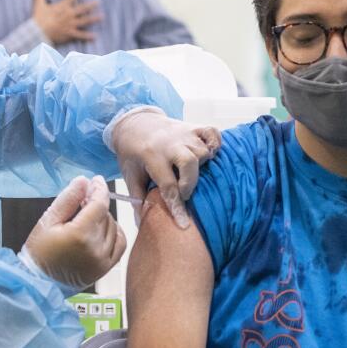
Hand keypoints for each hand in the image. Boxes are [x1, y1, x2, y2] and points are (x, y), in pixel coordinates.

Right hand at [21, 175, 125, 292]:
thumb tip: (84, 181)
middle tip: (81, 203)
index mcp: (80, 235)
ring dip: (104, 219)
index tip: (96, 180)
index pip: (100, 204)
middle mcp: (96, 248)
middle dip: (95, 205)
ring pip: (114, 227)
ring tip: (86, 220)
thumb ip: (68, 199)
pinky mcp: (105, 269)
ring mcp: (103, 260)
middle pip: (106, 215)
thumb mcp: (48, 220)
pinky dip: (114, 233)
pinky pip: (120, 244)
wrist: (38, 284)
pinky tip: (101, 231)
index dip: (99, 189)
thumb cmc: (39, 252)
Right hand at [31, 0, 102, 44]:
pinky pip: (81, 35)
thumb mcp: (38, 5)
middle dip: (91, 5)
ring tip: (102, 17)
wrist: (38, 32)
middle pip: (83, 8)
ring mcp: (71, 24)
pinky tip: (95, 36)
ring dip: (94, 19)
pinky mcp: (70, 34)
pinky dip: (88, 36)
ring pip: (85, 21)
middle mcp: (69, 14)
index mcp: (62, 6)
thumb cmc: (39, 18)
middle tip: (98, 1)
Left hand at [112, 110, 221, 228]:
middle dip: (190, 183)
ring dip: (201, 166)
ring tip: (190, 173)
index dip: (177, 206)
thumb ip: (138, 198)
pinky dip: (215, 144)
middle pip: (189, 162)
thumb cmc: (133, 153)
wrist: (135, 124)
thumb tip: (142, 223)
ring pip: (202, 151)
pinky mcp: (193, 127)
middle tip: (184, 193)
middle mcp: (170, 143)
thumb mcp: (130, 175)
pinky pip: (212, 134)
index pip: (168, 184)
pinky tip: (209, 154)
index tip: (183, 223)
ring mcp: (183, 133)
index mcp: (151, 155)